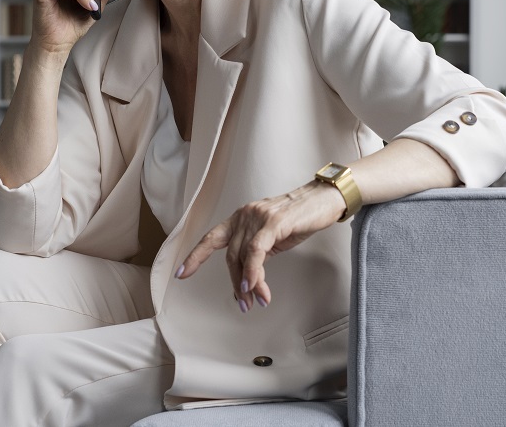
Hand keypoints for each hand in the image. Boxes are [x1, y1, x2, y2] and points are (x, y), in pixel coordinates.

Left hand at [176, 181, 346, 312]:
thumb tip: (245, 283)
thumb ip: (256, 255)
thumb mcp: (272, 239)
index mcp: (240, 218)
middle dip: (236, 283)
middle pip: (230, 256)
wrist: (323, 200)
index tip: (181, 273)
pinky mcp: (273, 223)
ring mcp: (257, 218)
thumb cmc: (298, 220)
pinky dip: (252, 270)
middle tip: (244, 304)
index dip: (195, 256)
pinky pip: (256, 251)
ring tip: (254, 302)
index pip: (211, 238)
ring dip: (247, 283)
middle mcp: (244, 215)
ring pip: (242, 256)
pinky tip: (253, 286)